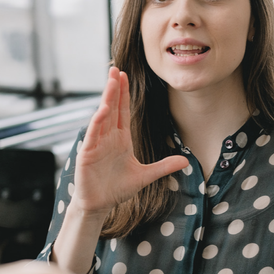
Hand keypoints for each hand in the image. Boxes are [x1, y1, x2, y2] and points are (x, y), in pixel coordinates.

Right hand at [71, 66, 188, 217]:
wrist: (99, 205)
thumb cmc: (117, 190)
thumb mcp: (145, 176)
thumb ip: (164, 167)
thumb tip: (186, 161)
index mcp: (120, 139)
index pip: (123, 111)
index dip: (124, 93)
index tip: (125, 75)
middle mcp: (108, 138)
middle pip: (112, 108)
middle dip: (114, 88)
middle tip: (115, 68)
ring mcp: (97, 144)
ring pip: (102, 116)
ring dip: (106, 98)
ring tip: (110, 81)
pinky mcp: (88, 153)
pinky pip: (93, 134)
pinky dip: (98, 122)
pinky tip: (103, 109)